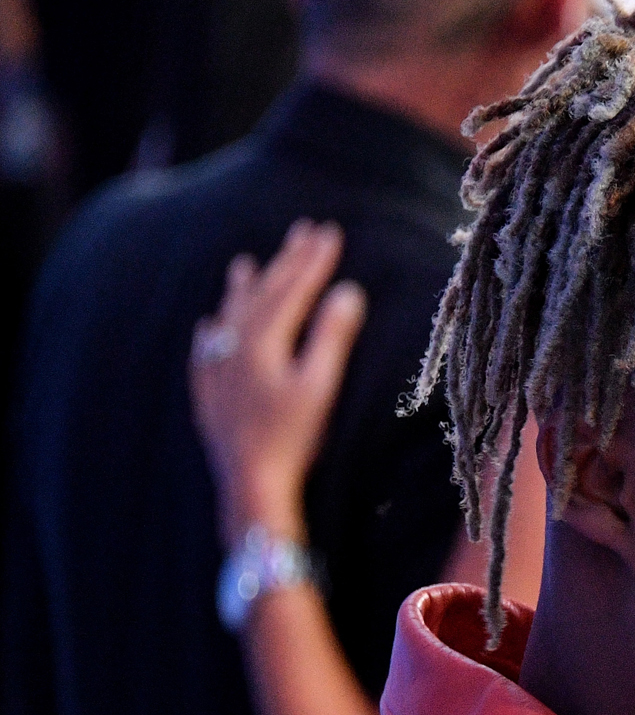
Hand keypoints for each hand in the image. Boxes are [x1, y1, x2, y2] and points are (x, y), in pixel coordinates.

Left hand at [191, 219, 365, 549]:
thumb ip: (332, 336)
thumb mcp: (321, 385)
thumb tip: (348, 292)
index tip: (330, 232)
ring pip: (229, 316)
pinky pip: (205, 350)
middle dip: (285, 262)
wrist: (251, 483)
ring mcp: (217, 370)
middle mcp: (233, 347)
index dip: (313, 260)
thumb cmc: (294, 438)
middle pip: (262, 294)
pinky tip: (209, 327)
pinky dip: (212, 332)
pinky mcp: (209, 394)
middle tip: (304, 231)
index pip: (292, 290)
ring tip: (246, 263)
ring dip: (242, 289)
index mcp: (263, 341)